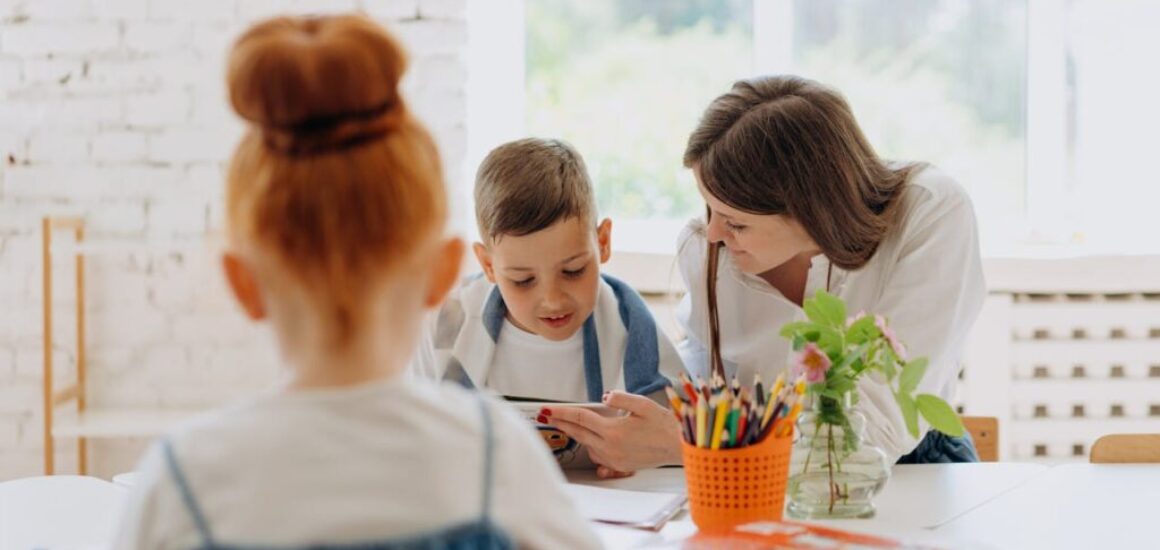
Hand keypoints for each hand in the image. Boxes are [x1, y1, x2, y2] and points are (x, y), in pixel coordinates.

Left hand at [541, 391, 682, 473]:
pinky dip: (592, 447)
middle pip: (578, 433)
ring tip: (571, 425)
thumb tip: (605, 397)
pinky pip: (598, 456)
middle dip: (561, 424)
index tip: (547, 410)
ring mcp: (614, 459)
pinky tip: (594, 440)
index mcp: (613, 431)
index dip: (561, 412)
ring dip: (578, 435)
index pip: (580, 418)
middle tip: (547, 416)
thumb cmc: (664, 425)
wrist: (678, 447)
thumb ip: (621, 398)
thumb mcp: (643, 405)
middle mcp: (610, 447)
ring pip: (587, 446)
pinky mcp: (620, 466)